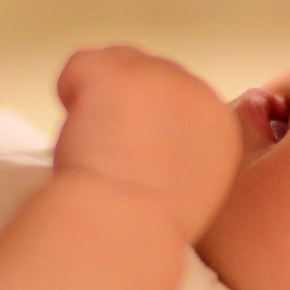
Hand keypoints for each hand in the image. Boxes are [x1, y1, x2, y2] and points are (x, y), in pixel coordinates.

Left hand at [52, 46, 240, 240]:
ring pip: (116, 62)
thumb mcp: (192, 189)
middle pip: (150, 73)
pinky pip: (81, 63)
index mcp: (220, 125)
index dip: (148, 121)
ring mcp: (157, 75)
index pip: (178, 97)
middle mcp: (197, 91)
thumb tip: (155, 137)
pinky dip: (70, 90)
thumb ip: (185, 151)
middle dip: (126, 104)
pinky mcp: (118, 70)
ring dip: (100, 96)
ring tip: (96, 144)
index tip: (135, 155)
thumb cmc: (147, 225)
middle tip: (111, 152)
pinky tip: (78, 129)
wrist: (123, 227)